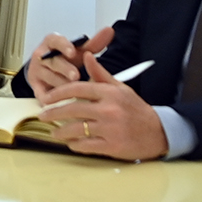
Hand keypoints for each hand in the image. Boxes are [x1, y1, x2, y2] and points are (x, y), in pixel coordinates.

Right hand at [25, 25, 114, 99]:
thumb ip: (94, 43)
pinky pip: (42, 93)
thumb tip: (109, 31)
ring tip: (73, 91)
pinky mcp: (35, 86)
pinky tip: (61, 102)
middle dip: (65, 69)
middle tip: (76, 76)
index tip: (72, 52)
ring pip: (49, 78)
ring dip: (62, 85)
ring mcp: (37, 71)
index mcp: (51, 43)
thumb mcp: (78, 51)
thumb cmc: (65, 59)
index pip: (55, 41)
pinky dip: (52, 99)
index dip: (64, 46)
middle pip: (53, 61)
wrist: (47, 71)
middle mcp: (41, 55)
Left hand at [39, 48, 167, 160]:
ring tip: (54, 133)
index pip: (77, 89)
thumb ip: (100, 73)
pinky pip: (86, 146)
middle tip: (42, 116)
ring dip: (61, 132)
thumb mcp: (120, 87)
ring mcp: (110, 129)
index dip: (58, 93)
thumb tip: (86, 55)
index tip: (46, 98)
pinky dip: (75, 145)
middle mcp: (108, 110)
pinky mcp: (112, 146)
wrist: (158, 132)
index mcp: (109, 93)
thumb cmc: (136, 109)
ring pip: (77, 129)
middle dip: (53, 113)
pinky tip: (70, 143)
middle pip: (73, 109)